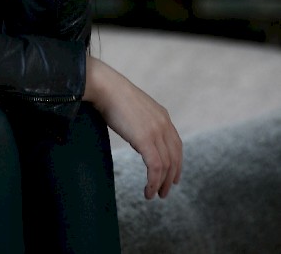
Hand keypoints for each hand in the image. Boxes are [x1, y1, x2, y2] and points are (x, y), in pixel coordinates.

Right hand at [84, 56, 182, 199]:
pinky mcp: (145, 139)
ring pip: (166, 165)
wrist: (106, 87)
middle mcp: (164, 124)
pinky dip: (154, 182)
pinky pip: (155, 167)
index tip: (173, 177)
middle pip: (175, 157)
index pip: (177, 144)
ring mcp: (156, 131)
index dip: (177, 163)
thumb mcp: (135, 109)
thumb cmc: (113, 96)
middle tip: (164, 192)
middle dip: (171, 178)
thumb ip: (142, 122)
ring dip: (161, 184)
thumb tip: (139, 137)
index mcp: (162, 115)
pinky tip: (148, 190)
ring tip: (154, 195)